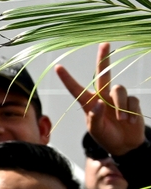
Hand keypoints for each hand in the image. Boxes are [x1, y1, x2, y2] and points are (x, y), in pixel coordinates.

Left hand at [58, 43, 145, 157]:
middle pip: (103, 74)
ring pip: (119, 89)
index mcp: (88, 102)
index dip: (67, 78)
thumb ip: (95, 117)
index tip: (57, 67)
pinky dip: (131, 111)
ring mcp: (117, 98)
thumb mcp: (96, 130)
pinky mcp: (131, 102)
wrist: (125, 145)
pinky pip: (132, 100)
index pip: (76, 89)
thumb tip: (100, 103)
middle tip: (104, 44)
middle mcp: (102, 96)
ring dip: (120, 105)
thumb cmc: (105, 136)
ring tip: (121, 120)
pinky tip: (130, 122)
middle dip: (104, 59)